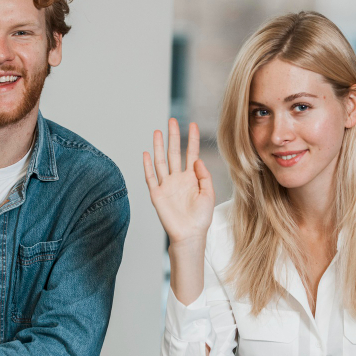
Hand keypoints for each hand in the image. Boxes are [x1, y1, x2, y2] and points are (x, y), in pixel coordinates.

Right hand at [143, 119, 214, 246]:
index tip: (192, 124)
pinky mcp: (157, 194)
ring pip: (161, 161)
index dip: (192, 139)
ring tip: (158, 132)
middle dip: (174, 137)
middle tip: (172, 120)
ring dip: (159, 146)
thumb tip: (197, 160)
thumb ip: (204, 176)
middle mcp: (177, 179)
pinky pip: (150, 177)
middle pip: (174, 153)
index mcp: (191, 178)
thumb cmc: (201, 218)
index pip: (191, 153)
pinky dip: (147, 165)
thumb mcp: (209, 195)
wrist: (189, 235)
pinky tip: (147, 153)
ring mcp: (166, 185)